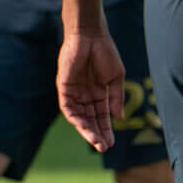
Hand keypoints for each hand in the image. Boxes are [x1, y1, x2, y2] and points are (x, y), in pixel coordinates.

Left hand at [56, 30, 126, 153]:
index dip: (106, 130)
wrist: (91, 36)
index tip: (112, 143)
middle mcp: (85, 95)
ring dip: (86, 130)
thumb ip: (116, 98)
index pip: (101, 116)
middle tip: (103, 147)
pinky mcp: (64, 87)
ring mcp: (74, 92)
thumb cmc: (105, 53)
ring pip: (78, 117)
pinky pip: (67, 107)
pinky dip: (74, 118)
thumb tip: (118, 118)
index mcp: (98, 93)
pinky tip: (83, 127)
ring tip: (95, 141)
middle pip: (90, 120)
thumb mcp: (115, 78)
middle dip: (97, 134)